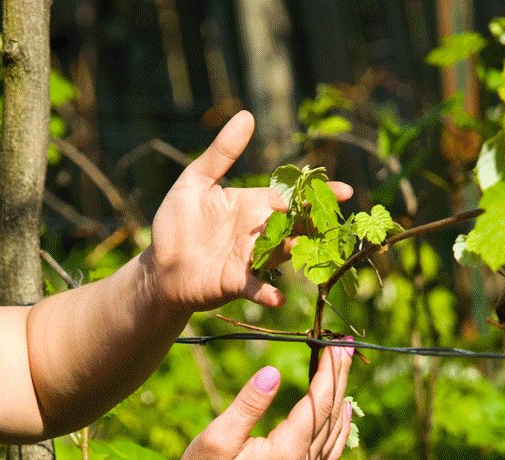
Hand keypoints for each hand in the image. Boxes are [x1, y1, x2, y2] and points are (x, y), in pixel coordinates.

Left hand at [143, 110, 352, 312]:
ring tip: (305, 247)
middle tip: (335, 218)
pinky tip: (277, 298)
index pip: (290, 196)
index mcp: (253, 205)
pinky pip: (256, 287)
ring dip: (296, 251)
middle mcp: (259, 232)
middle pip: (295, 226)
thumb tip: (246, 115)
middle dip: (316, 222)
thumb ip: (221, 153)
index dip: (317, 192)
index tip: (345, 190)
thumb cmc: (179, 223)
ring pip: (282, 253)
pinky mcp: (236, 283)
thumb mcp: (195, 181)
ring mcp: (250, 259)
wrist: (160, 264)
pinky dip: (268, 293)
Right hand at [168, 343, 353, 459]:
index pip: (318, 402)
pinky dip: (340, 426)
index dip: (328, 371)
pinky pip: (330, 450)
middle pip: (332, 413)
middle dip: (339, 376)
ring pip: (335, 430)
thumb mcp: (219, 436)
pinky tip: (341, 410)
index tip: (335, 344)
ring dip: (341, 396)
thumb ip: (249, 404)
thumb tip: (274, 372)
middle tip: (346, 346)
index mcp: (287, 451)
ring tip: (343, 368)